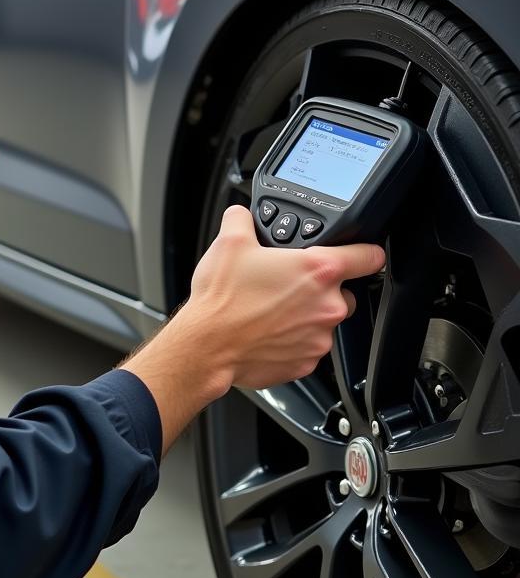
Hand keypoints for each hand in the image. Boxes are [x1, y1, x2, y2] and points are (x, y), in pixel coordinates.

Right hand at [120, 205, 384, 450]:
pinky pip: (307, 345)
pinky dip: (292, 339)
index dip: (365, 250)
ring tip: (270, 309)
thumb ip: (242, 219)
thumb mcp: (229, 242)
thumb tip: (242, 215)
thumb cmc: (222, 300)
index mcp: (318, 270)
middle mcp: (327, 305)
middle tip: (286, 284)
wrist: (207, 345)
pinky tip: (267, 330)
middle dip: (320, 287)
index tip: (363, 252)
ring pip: (323, 320)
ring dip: (305, 314)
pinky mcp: (306, 362)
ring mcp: (319, 337)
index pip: (369, 256)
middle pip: (343, 290)